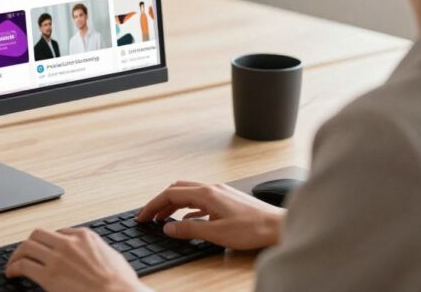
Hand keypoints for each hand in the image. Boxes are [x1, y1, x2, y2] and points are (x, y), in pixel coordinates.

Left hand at [6, 227, 148, 291]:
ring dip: (17, 254)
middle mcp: (68, 243)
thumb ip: (96, 251)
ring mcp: (57, 258)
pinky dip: (13, 268)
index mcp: (84, 236)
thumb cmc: (120, 283)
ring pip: (27, 246)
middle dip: (30, 243)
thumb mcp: (111, 256)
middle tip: (24, 253)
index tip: (46, 250)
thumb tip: (91, 255)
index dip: (50, 242)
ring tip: (13, 263)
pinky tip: (11, 273)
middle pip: (38, 234)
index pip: (59, 232)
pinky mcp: (48, 276)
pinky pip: (23, 266)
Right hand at [136, 180, 284, 249]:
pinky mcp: (227, 199)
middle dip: (160, 202)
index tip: (142, 216)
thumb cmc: (253, 228)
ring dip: (173, 204)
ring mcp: (220, 192)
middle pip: (177, 189)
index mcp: (206, 193)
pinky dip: (188, 208)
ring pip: (188, 193)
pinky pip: (200, 200)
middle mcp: (212, 188)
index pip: (170, 194)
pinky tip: (187, 220)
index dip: (153, 205)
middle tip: (149, 216)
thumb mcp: (216, 233)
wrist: (278, 226)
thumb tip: (168, 227)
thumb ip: (189, 230)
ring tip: (163, 218)